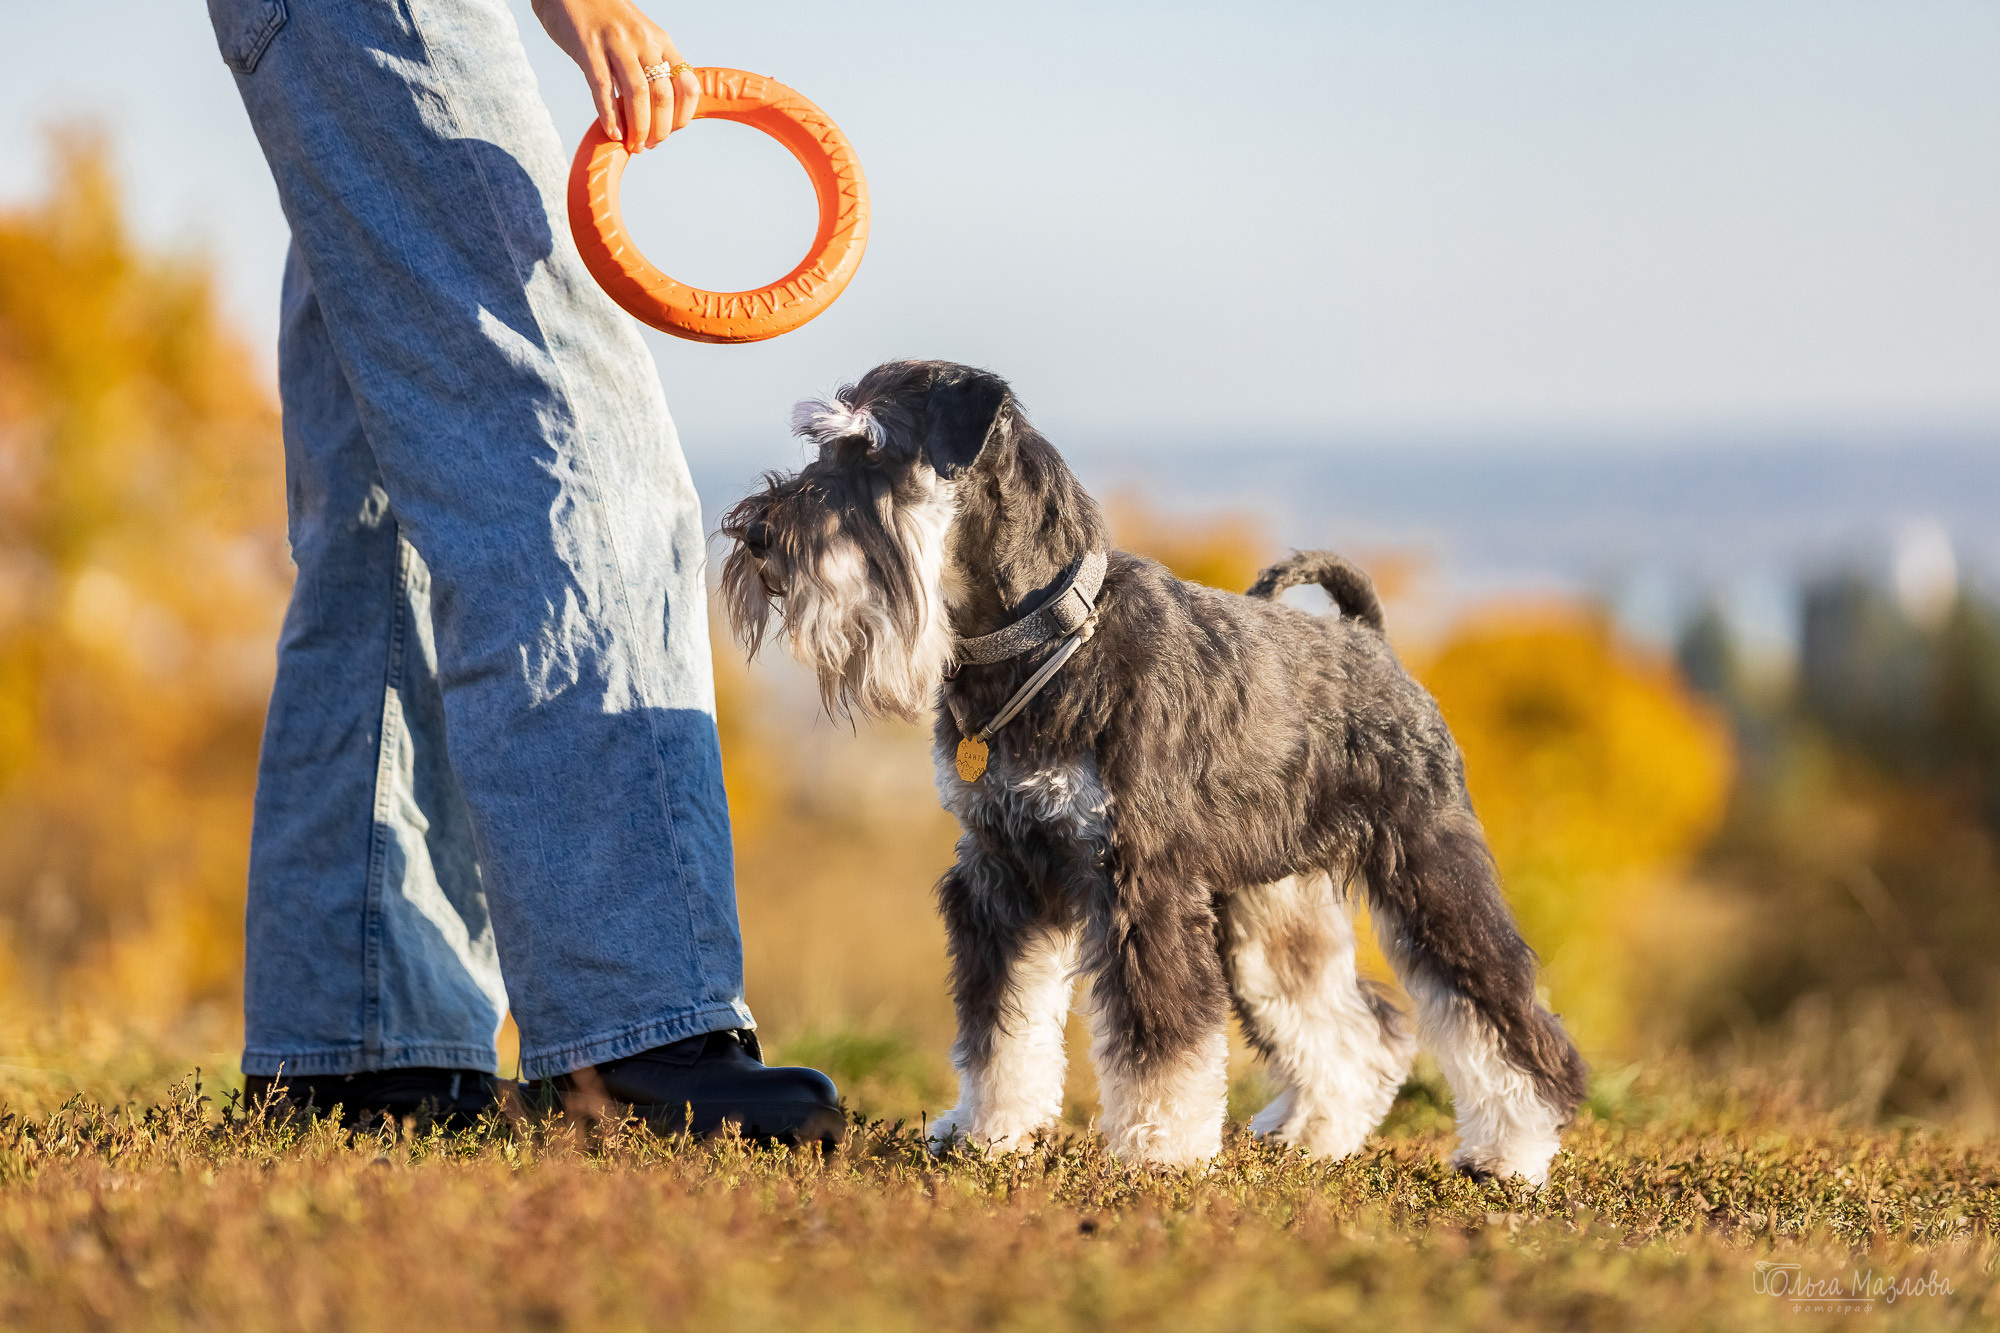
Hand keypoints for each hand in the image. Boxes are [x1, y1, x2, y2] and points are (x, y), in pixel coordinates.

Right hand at [531, 0, 699, 151]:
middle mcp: (643, 41)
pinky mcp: (588, 49)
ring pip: (637, 95)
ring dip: (638, 127)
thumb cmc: (603, 17)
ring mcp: (616, 44)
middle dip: (660, 129)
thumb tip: (656, 107)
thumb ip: (648, 65)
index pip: (687, 84)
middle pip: (663, 95)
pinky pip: (603, 89)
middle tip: (649, 144)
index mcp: (660, 40)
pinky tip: (613, 133)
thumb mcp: (638, 36)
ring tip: (634, 145)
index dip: (683, 115)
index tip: (672, 130)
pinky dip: (610, 116)